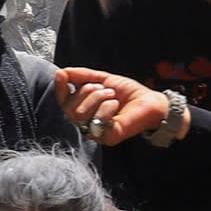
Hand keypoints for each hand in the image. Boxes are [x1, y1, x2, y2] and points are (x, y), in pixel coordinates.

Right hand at [55, 68, 171, 145]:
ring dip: (97, 98)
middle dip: (86, 93)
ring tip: (112, 95)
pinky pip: (96, 121)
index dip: (60, 89)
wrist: (150, 102)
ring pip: (80, 115)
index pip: (64, 103)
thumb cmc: (128, 93)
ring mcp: (96, 133)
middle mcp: (87, 123)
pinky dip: (105, 108)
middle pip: (70, 109)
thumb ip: (82, 76)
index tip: (61, 75)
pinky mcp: (107, 137)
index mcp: (85, 110)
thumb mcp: (103, 79)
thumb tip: (61, 73)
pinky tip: (116, 105)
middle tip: (105, 88)